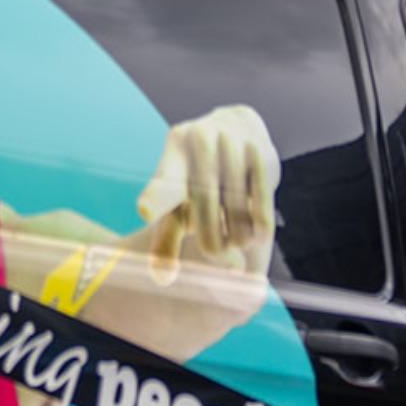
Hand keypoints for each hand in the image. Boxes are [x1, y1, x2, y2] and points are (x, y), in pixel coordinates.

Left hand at [136, 105, 277, 284]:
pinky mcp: (259, 149)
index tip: (145, 211)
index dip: (155, 198)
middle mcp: (199, 141)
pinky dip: (259, 223)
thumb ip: (165, 240)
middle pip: (204, 209)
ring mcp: (230, 141)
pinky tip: (258, 236)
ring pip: (235, 206)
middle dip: (213, 241)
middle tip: (216, 254)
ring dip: (238, 236)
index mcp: (174, 153)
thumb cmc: (199, 179)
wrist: (238, 126)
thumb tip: (161, 279)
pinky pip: (260, 198)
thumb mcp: (177, 203)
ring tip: (238, 241)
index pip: (164, 183)